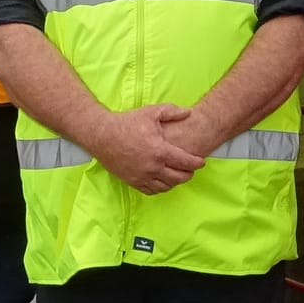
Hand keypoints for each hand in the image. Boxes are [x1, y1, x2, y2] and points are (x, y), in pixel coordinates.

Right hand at [92, 104, 206, 194]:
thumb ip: (172, 112)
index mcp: (160, 151)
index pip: (185, 162)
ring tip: (178, 174)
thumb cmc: (127, 123)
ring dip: (176, 182)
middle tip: (191, 169)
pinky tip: (163, 181)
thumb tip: (189, 113)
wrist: (102, 135)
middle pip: (179, 177)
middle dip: (189, 174)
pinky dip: (161, 188)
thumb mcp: (151, 112)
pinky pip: (152, 190)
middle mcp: (152, 167)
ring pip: (166, 186)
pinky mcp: (132, 181)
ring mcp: (142, 176)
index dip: (197, 163)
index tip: (201, 161)